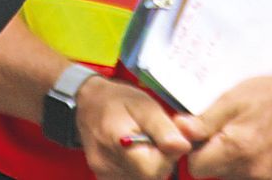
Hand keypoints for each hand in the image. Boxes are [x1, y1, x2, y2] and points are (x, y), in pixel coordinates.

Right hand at [76, 74, 194, 179]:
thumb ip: (164, 128)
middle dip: (159, 161)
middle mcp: (108, 164)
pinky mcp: (104, 178)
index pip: (155, 169)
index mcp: (118, 143)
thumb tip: (182, 146)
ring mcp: (104, 174)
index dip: (167, 156)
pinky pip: (132, 179)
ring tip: (143, 144)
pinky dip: (138, 169)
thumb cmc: (117, 100)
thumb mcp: (144, 105)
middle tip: (154, 139)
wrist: (89, 102)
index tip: (165, 139)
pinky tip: (135, 153)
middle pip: (150, 178)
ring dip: (149, 166)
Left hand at [173, 72, 271, 179]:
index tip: (202, 138)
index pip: (195, 167)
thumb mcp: (231, 100)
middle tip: (225, 133)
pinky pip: (249, 178)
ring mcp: (266, 179)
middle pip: (213, 174)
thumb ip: (204, 121)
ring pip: (230, 177)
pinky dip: (246, 166)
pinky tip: (255, 147)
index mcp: (236, 149)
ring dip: (229, 162)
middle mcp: (252, 170)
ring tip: (243, 137)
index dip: (195, 151)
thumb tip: (180, 131)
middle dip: (212, 156)